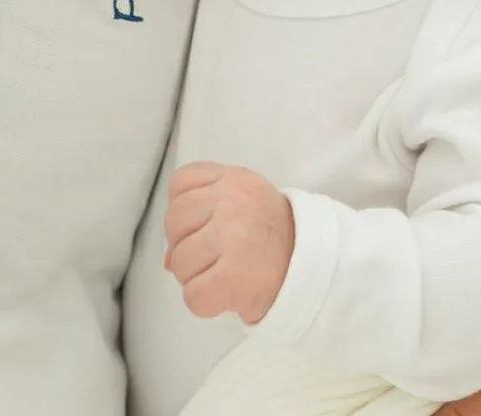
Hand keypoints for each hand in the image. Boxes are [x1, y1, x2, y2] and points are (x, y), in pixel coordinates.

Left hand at [164, 161, 294, 323]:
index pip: (181, 182)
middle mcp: (234, 201)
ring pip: (179, 261)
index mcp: (236, 179)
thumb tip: (168, 259)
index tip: (206, 222)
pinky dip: (204, 301)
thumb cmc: (271, 234)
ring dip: (194, 276)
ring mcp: (234, 237)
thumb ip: (204, 213)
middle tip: (214, 254)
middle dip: (185, 243)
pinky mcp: (235, 277)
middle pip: (174, 221)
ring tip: (222, 273)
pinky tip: (225, 293)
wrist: (312, 266)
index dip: (186, 208)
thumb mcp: (243, 204)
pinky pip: (192, 295)